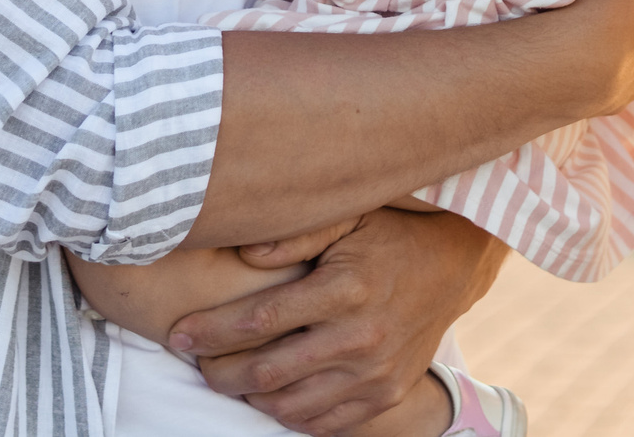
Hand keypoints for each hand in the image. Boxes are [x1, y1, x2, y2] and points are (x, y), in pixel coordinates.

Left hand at [170, 208, 506, 435]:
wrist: (455, 267)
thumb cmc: (391, 235)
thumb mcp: (350, 216)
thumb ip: (297, 232)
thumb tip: (244, 253)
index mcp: (346, 288)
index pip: (260, 320)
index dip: (211, 331)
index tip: (178, 334)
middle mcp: (361, 337)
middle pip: (267, 372)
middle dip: (219, 371)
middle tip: (195, 362)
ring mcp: (375, 373)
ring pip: (290, 405)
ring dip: (250, 397)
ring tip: (228, 378)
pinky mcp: (386, 395)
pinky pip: (324, 423)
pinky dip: (289, 415)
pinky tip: (271, 395)